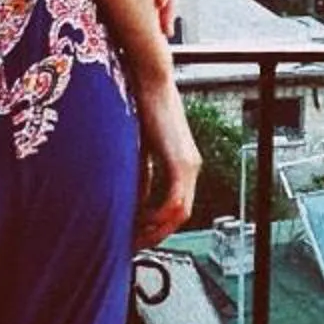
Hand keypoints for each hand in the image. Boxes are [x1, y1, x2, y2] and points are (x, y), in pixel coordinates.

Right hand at [132, 72, 200, 246]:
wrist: (151, 79)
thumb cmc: (142, 106)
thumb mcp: (140, 148)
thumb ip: (141, 174)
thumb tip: (133, 201)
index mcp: (182, 163)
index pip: (175, 206)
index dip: (157, 226)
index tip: (135, 235)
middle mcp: (191, 166)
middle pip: (180, 215)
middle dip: (156, 234)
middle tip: (133, 245)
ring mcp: (189, 164)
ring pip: (180, 212)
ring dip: (157, 229)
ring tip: (133, 237)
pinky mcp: (181, 161)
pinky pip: (175, 201)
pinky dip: (159, 215)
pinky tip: (139, 220)